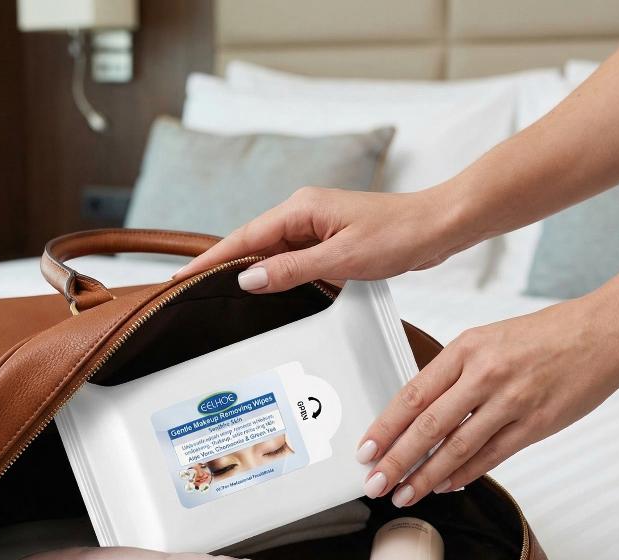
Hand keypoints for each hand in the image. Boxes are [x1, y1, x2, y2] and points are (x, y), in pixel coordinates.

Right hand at [174, 185, 477, 291]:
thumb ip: (291, 269)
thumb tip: (248, 279)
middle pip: (251, 242)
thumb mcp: (341, 259)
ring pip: (270, 250)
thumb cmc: (398, 235)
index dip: (210, 258)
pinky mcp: (327, 238)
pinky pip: (290, 255)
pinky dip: (274, 271)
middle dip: (221, 264)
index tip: (182, 274)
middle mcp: (303, 212)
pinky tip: (263, 286)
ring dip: (248, 270)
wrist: (436, 226)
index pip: (243, 237)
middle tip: (189, 287)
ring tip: (215, 290)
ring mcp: (315, 225)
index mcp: (300, 209)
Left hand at [357, 280, 618, 506]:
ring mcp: (511, 402)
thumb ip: (451, 375)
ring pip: (457, 447)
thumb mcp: (485, 341)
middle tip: (375, 483)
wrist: (603, 333)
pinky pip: (491, 456)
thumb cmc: (543, 336)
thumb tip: (416, 413)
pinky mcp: (535, 425)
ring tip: (404, 494)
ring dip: (426, 476)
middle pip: (427, 426)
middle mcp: (485, 375)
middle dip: (396, 460)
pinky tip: (445, 486)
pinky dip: (465, 474)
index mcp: (466, 350)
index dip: (385, 427)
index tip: (366, 449)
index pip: (412, 395)